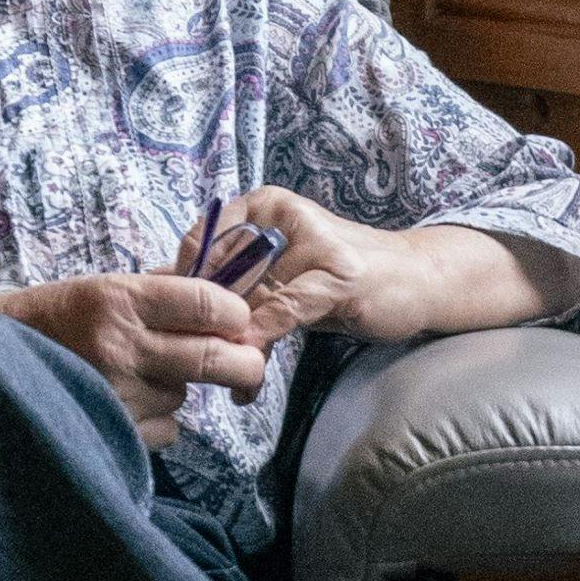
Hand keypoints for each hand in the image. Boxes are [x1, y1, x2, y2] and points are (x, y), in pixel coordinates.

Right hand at [0, 271, 269, 443]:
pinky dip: (159, 420)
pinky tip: (128, 403)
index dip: (234, 312)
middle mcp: (119, 347)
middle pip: (215, 359)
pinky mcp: (112, 432)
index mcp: (118, 299)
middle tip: (246, 362)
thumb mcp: (101, 289)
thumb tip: (226, 299)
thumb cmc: (52, 320)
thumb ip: (162, 293)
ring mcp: (115, 395)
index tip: (236, 318)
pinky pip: (168, 428)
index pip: (207, 302)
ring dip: (180, 387)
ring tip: (143, 375)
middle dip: (245, 363)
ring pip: (186, 395)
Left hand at [194, 191, 543, 352]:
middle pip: (224, 273)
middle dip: (210, 323)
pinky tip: (253, 367)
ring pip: (251, 296)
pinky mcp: (338, 275)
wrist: (418, 279)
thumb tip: (161, 286)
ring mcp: (315, 243)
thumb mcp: (282, 271)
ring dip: (236, 342)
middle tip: (204, 359)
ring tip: (233, 376)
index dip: (184, 287)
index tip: (186, 324)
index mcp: (266, 204)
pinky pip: (284, 308)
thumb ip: (234, 279)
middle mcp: (286, 215)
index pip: (202, 240)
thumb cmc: (341, 277)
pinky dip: (263, 337)